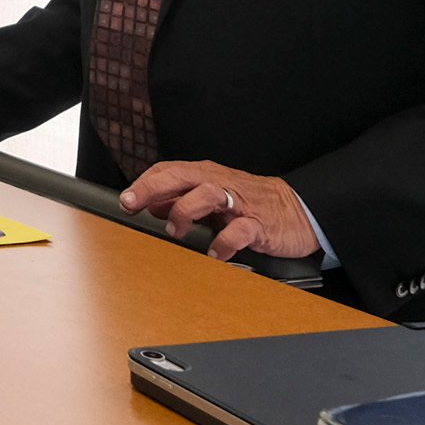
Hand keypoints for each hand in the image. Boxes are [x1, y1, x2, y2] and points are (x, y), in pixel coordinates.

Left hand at [119, 159, 319, 261]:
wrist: (299, 210)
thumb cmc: (252, 203)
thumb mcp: (214, 199)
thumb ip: (183, 199)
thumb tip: (150, 205)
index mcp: (208, 176)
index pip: (171, 170)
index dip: (145, 183)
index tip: (126, 200)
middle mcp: (221, 184)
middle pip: (183, 176)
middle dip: (154, 187)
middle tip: (132, 204)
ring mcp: (241, 204)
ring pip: (209, 194)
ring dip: (186, 210)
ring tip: (176, 230)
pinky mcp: (260, 224)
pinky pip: (239, 231)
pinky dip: (224, 243)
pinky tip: (215, 254)